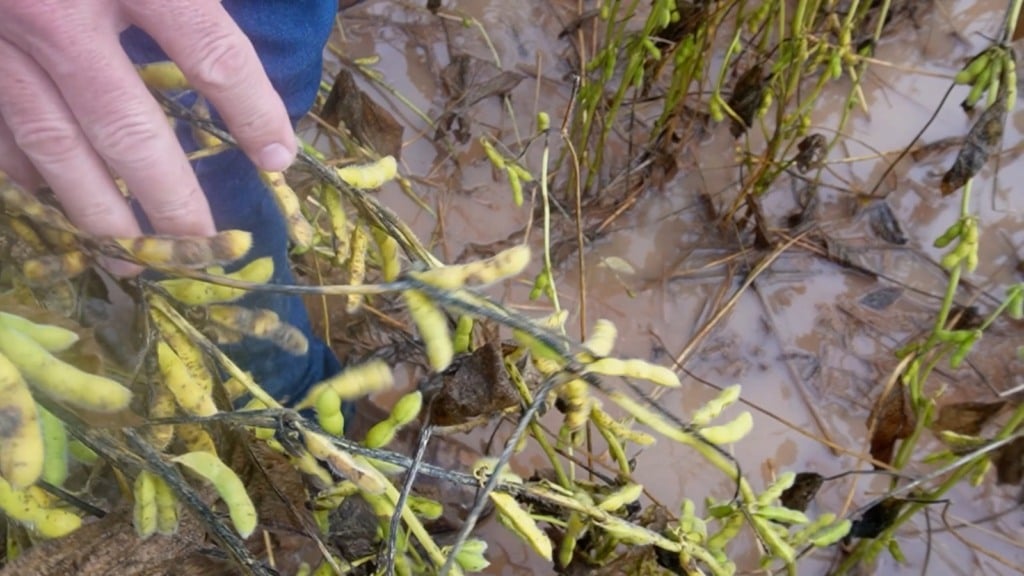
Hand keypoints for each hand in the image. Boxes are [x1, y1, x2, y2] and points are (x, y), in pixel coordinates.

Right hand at [0, 1, 296, 246]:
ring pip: (55, 146)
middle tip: (207, 246)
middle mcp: (56, 13)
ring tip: (137, 262)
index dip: (252, 111)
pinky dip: (29, 177)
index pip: (209, 53)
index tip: (279, 157)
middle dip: (171, 198)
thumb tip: (236, 33)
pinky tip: (59, 210)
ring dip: (100, 214)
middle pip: (127, 126)